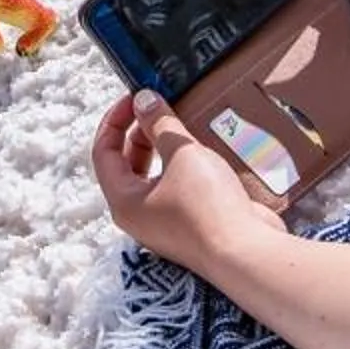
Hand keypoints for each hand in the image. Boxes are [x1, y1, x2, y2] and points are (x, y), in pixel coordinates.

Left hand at [89, 91, 284, 269]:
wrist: (246, 252)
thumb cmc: (208, 207)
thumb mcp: (182, 154)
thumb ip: (161, 124)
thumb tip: (143, 101)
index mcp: (123, 201)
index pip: (104, 152)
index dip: (116, 120)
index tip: (135, 96)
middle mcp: (138, 215)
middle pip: (126, 164)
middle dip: (140, 132)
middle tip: (159, 107)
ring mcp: (163, 222)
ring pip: (153, 175)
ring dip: (163, 148)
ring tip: (180, 124)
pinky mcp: (188, 224)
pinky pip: (176, 187)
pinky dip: (182, 165)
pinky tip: (201, 150)